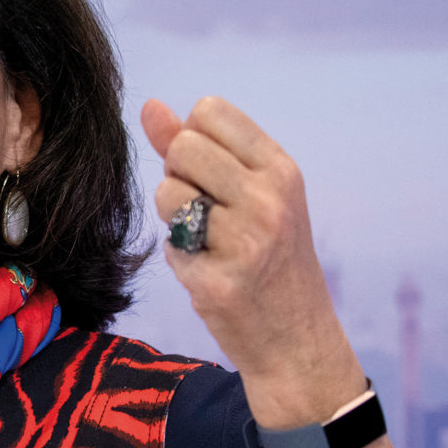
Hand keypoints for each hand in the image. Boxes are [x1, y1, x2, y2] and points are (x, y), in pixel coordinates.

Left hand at [141, 97, 363, 424]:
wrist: (297, 342)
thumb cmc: (270, 258)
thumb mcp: (251, 193)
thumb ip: (195, 147)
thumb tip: (149, 105)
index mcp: (280, 169)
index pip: (209, 111)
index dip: (194, 139)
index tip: (214, 173)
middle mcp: (269, 200)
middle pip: (182, 148)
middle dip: (181, 176)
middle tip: (208, 211)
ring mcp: (246, 242)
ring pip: (167, 194)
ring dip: (176, 219)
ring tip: (211, 242)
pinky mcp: (219, 282)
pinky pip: (170, 245)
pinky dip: (182, 258)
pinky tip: (212, 274)